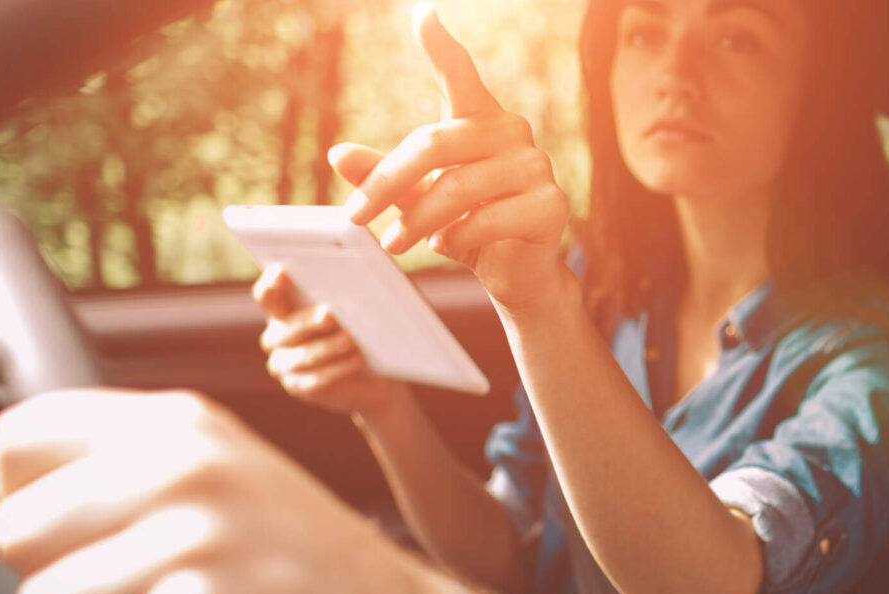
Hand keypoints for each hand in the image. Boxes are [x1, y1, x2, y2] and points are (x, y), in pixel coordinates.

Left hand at [0, 389, 441, 593]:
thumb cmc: (309, 566)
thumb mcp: (218, 485)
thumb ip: (97, 477)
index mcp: (184, 423)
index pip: (20, 436)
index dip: (32, 493)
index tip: (87, 526)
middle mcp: (184, 472)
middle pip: (14, 530)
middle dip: (64, 573)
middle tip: (154, 583)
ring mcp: (190, 547)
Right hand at [253, 264, 399, 417]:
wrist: (374, 377)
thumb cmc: (363, 332)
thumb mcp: (359, 310)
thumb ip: (352, 290)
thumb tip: (362, 270)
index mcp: (284, 310)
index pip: (267, 295)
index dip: (271, 284)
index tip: (282, 272)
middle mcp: (276, 336)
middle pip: (285, 327)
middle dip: (308, 321)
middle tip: (330, 315)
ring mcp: (284, 364)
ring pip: (300, 356)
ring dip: (326, 347)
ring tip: (350, 340)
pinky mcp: (299, 387)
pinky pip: (315, 379)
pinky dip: (337, 369)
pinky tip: (356, 360)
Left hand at [335, 4, 572, 314]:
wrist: (516, 273)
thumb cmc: (466, 225)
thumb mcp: (417, 198)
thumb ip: (383, 176)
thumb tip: (338, 155)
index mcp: (480, 119)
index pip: (459, 75)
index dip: (440, 45)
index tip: (422, 14)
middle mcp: (512, 131)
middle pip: (435, 143)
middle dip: (386, 182)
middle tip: (355, 216)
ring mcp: (536, 167)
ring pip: (457, 188)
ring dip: (415, 221)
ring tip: (394, 242)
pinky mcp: (550, 206)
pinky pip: (486, 220)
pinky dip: (456, 239)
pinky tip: (447, 246)